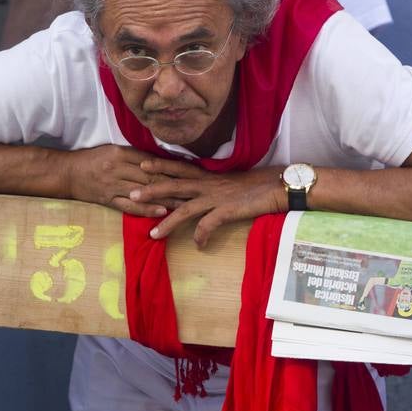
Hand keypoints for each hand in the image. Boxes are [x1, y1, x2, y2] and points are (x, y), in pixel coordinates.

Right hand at [64, 145, 181, 217]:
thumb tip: (164, 161)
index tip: (192, 173)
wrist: (66, 173)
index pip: (152, 161)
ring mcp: (112, 186)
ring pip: (144, 192)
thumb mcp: (114, 150)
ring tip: (187, 203)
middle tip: (197, 190)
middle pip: (151, 177)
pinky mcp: (108, 200)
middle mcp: (117, 169)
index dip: (173, 168)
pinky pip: (129, 207)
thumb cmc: (93, 159)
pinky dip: (147, 210)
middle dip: (175, 184)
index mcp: (120, 153)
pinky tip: (163, 212)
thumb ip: (136, 155)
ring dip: (166, 198)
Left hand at [129, 160, 285, 247]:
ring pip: (186, 209)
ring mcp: (218, 198)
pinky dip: (201, 236)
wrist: (281, 186)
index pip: (181, 168)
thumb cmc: (262, 185)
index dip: (162, 166)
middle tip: (130, 196)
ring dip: (168, 222)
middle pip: (175, 186)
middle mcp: (210, 185)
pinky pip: (209, 225)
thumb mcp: (235, 183)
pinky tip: (198, 246)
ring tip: (153, 234)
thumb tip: (211, 195)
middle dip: (152, 191)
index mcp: (211, 177)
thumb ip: (219, 187)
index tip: (143, 165)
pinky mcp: (228, 210)